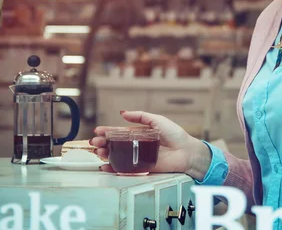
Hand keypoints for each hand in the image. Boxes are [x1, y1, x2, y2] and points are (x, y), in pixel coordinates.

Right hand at [91, 111, 208, 178]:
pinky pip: (124, 169)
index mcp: (139, 133)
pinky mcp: (141, 167)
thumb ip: (140, 116)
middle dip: (103, 143)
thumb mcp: (157, 120)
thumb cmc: (174, 135)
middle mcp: (136, 145)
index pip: (119, 132)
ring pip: (117, 156)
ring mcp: (137, 156)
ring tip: (99, 152)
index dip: (108, 132)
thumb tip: (123, 113)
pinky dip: (114, 168)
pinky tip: (105, 166)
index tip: (98, 131)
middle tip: (95, 143)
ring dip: (106, 154)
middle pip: (115, 144)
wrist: (186, 152)